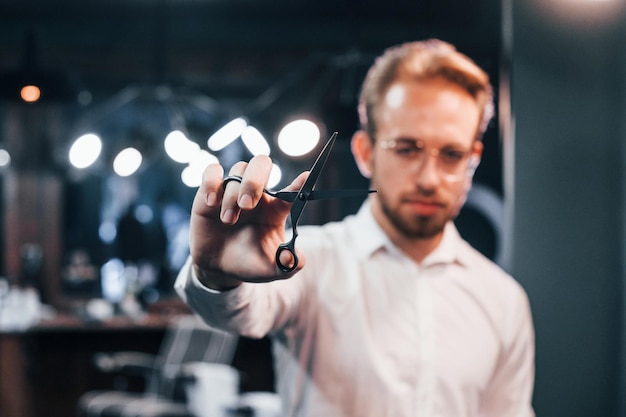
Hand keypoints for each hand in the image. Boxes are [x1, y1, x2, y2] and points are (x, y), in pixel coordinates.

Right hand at [189, 154, 307, 289]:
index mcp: (276, 208)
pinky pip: (212, 171)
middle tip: (247, 205)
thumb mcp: (272, 269)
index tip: (306, 178)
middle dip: (255, 181)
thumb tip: (291, 258)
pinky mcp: (210, 192)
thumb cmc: (250, 263)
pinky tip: (211, 202)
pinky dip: (211, 182)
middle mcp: (257, 194)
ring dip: (232, 194)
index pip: (292, 190)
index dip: (299, 183)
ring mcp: (234, 190)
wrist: (220, 268)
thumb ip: (287, 265)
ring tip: (228, 221)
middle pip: (262, 163)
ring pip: (238, 170)